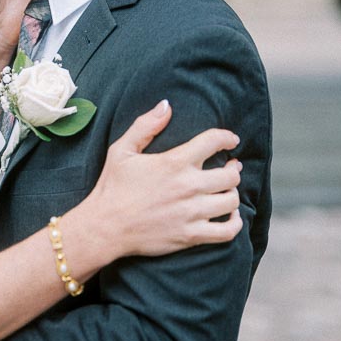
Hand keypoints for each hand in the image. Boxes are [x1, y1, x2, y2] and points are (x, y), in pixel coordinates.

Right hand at [78, 101, 243, 261]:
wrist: (105, 228)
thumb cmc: (112, 188)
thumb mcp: (122, 150)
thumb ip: (145, 126)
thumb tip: (166, 105)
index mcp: (174, 162)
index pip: (214, 141)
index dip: (227, 138)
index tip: (231, 140)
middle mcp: (188, 186)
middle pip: (230, 175)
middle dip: (233, 168)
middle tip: (230, 167)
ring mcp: (191, 213)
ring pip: (232, 201)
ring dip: (233, 193)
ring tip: (227, 190)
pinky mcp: (191, 235)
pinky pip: (227, 231)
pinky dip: (235, 223)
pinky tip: (230, 216)